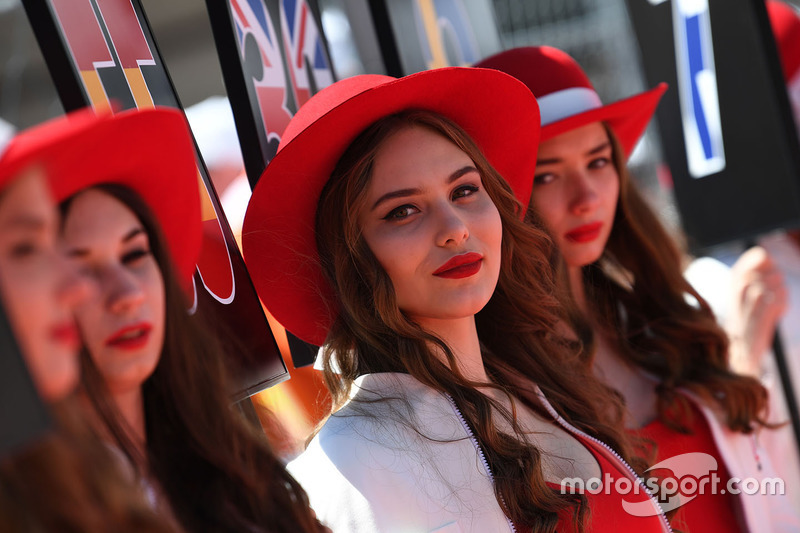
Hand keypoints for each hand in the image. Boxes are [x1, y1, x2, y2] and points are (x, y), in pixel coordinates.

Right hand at [726, 246, 787, 375]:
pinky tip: (776, 314)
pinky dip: (783, 305)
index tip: (768, 277)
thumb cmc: (744, 321)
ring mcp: (751, 298)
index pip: (759, 256)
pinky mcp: (762, 312)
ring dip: (780, 295)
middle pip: (772, 271)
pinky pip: (782, 298)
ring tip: (772, 307)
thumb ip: (753, 274)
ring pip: (778, 284)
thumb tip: (765, 256)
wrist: (739, 349)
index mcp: (734, 278)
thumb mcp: (741, 294)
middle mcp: (740, 286)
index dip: (770, 265)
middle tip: (770, 297)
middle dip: (777, 282)